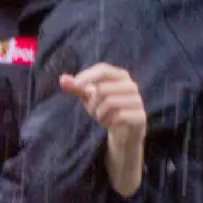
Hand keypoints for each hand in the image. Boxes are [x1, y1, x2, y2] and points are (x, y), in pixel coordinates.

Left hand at [61, 64, 146, 197]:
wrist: (124, 133)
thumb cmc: (106, 110)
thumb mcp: (89, 98)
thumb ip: (77, 88)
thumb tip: (62, 79)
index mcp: (120, 76)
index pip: (103, 69)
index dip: (87, 76)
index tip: (74, 85)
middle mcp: (131, 86)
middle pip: (103, 88)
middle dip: (92, 103)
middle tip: (93, 112)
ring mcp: (137, 101)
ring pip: (110, 102)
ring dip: (99, 114)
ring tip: (102, 118)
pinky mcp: (140, 116)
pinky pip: (119, 116)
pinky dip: (109, 122)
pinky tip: (111, 125)